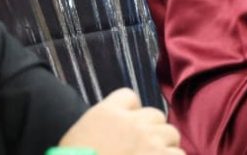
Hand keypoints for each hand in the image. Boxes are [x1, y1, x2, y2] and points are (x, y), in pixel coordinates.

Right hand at [59, 88, 182, 154]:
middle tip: (140, 153)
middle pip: (155, 116)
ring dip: (164, 149)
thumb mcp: (75, 142)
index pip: (129, 98)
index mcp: (106, 114)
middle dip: (150, 133)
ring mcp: (150, 140)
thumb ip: (99, 130)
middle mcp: (132, 123)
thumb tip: (114, 136)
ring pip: (171, 134)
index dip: (130, 114)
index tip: (125, 131)